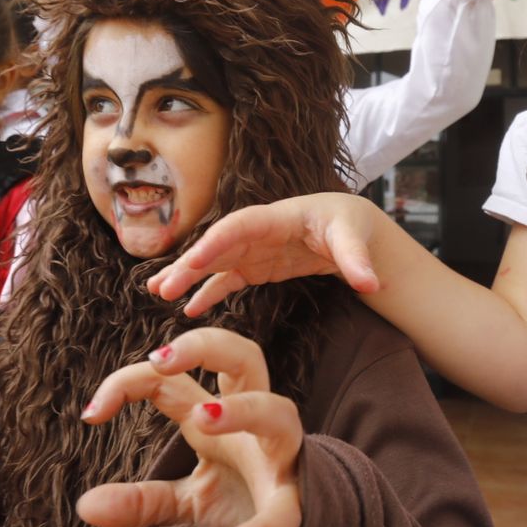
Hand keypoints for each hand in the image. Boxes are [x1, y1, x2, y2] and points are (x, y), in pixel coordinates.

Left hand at [77, 328, 302, 526]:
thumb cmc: (237, 503)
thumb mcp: (180, 502)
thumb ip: (138, 500)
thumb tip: (84, 506)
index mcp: (213, 416)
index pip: (170, 380)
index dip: (128, 382)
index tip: (90, 413)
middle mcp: (251, 423)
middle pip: (242, 356)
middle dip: (206, 344)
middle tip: (162, 359)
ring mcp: (280, 457)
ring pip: (275, 412)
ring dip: (242, 408)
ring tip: (202, 420)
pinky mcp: (297, 505)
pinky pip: (284, 514)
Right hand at [147, 193, 381, 316]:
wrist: (349, 227)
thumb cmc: (349, 224)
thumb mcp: (353, 238)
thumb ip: (357, 260)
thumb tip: (369, 284)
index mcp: (276, 217)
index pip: (238, 227)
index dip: (214, 243)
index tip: (191, 262)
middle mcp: (257, 232)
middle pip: (215, 246)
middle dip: (188, 265)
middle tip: (161, 289)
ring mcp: (253, 250)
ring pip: (213, 263)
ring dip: (186, 277)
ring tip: (158, 293)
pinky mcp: (256, 266)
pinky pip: (226, 280)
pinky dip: (207, 292)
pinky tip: (188, 309)